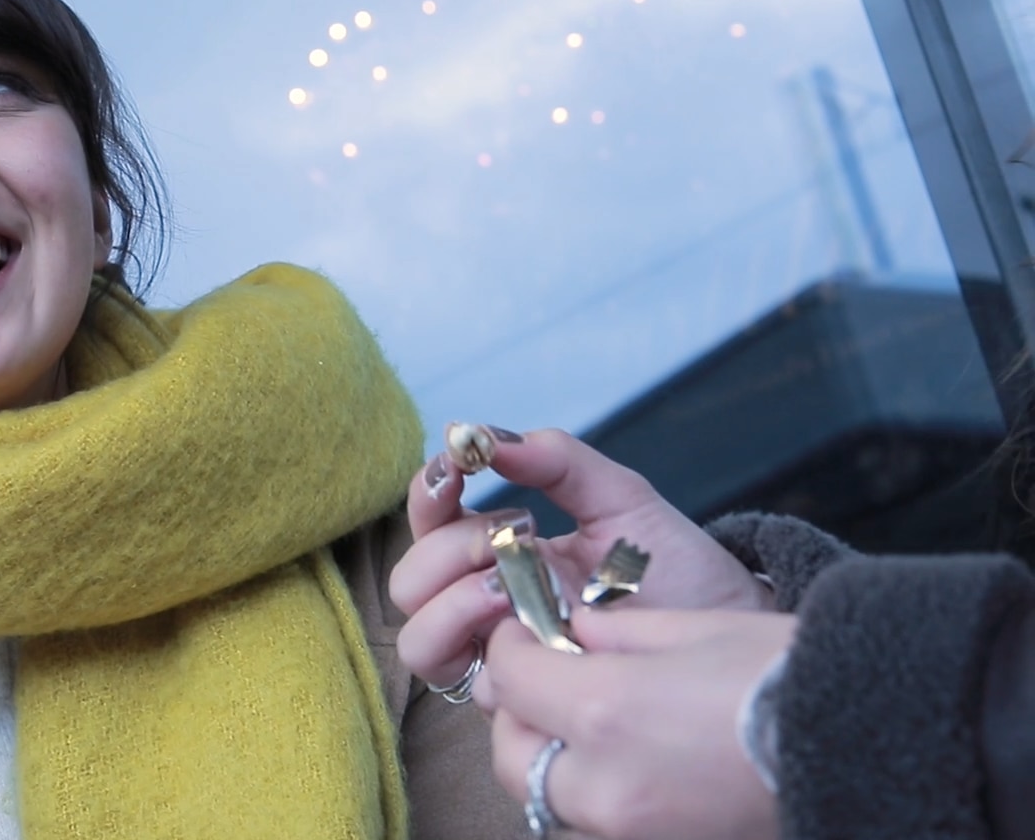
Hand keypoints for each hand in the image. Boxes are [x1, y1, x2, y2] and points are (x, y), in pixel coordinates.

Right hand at [388, 426, 771, 690]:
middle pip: (408, 585)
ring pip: (419, 643)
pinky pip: (473, 687)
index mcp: (498, 552)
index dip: (427, 493)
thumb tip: (485, 435)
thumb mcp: (618, 496)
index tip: (459, 464)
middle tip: (512, 533)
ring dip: (453, 604)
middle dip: (446, 551)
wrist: (730, 628)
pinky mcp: (529, 702)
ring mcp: (505, 657)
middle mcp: (487, 607)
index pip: (427, 524)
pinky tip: (539, 624)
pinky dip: (491, 650)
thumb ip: (555, 459)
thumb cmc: (676, 567)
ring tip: (510, 585)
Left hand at [476, 607, 795, 839]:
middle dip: (520, 712)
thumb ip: (610, 631)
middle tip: (547, 678)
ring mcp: (631, 829)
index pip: (513, 676)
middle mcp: (605, 781)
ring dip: (549, 758)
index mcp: (606, 710)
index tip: (525, 629)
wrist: (873, 741)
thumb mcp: (691, 629)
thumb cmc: (788, 675)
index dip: (512, 644)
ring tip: (585, 722)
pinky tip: (623, 762)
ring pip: (545, 797)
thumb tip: (566, 630)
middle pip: (513, 753)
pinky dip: (589, 794)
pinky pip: (592, 823)